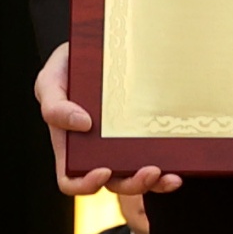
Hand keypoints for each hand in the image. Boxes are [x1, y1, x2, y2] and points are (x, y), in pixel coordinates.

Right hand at [38, 42, 182, 198]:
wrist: (101, 49)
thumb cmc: (68, 66)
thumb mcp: (52, 79)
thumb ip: (54, 103)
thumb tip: (82, 124)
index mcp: (70, 145)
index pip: (71, 180)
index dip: (85, 184)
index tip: (105, 171)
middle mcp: (97, 152)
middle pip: (114, 184)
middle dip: (133, 184)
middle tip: (151, 170)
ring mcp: (124, 145)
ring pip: (139, 178)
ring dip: (155, 183)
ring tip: (170, 175)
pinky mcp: (145, 136)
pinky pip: (159, 159)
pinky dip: (170, 168)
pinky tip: (181, 168)